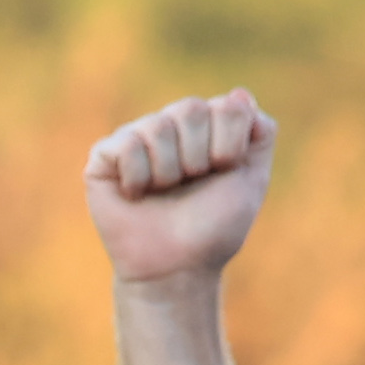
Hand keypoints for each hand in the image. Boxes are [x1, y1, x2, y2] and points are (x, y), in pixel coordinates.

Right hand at [84, 91, 273, 287]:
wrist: (176, 269)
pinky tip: (137, 195)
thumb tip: (240, 94)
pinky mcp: (105, 155)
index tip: (222, 173)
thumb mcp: (251, 183)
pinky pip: (126, 144)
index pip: (229, 106)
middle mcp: (172, 125)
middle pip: (191, 108)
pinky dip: (138, 177)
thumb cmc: (212, 230)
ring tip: (163, 193)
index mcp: (208, 127)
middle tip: (190, 185)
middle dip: (198, 158)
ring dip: (168, 172)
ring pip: (158, 126)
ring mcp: (137, 137)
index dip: (228, 146)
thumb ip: (259, 136)